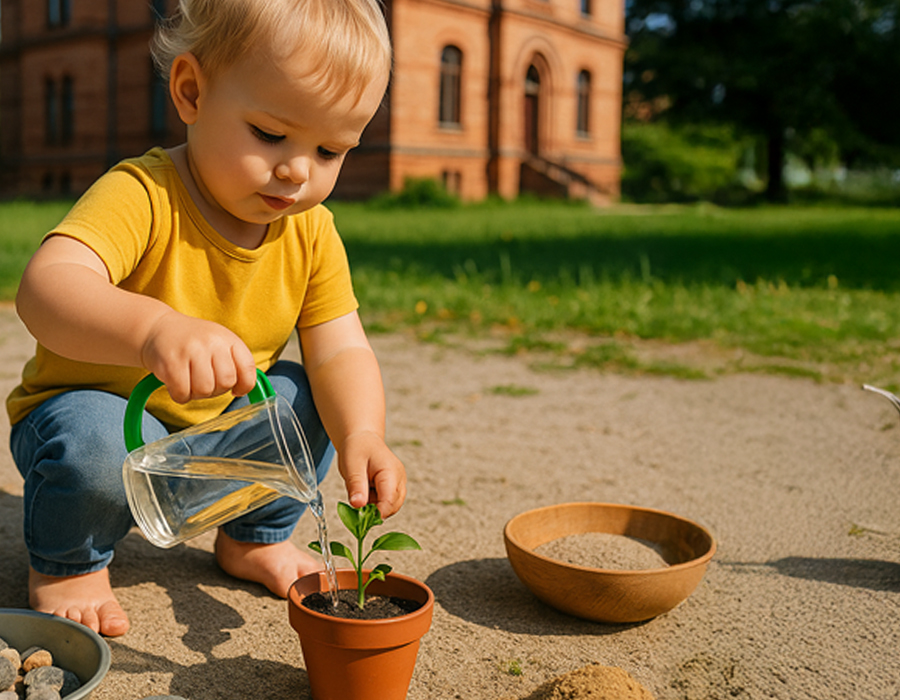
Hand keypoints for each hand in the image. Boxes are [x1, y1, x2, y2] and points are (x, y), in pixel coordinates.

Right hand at [140, 310, 256, 402]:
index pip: (247, 368)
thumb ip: (234, 363)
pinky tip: (177, 384)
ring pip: (205, 390)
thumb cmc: (192, 342)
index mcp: (228, 338)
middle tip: (204, 382)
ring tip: (189, 381)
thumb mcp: (218, 343)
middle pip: (225, 382)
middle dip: (216, 390)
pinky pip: (182, 393)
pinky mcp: (170, 363)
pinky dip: (180, 395)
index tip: (236, 390)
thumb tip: (243, 390)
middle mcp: (211, 342)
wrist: (157, 328)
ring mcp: (191, 351)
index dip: (244, 385)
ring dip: (197, 393)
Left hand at [338, 431, 406, 517]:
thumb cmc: (357, 449)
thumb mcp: (352, 465)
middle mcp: (399, 479)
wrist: (362, 439)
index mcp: (390, 472)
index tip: (361, 519)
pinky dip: (374, 504)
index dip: (377, 513)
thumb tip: (358, 505)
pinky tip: (364, 493)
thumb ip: (356, 485)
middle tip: (357, 505)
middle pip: (393, 506)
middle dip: (375, 512)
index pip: (389, 500)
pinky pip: (386, 503)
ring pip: (390, 507)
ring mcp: (398, 483)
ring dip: (375, 507)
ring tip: (360, 493)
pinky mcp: (394, 488)